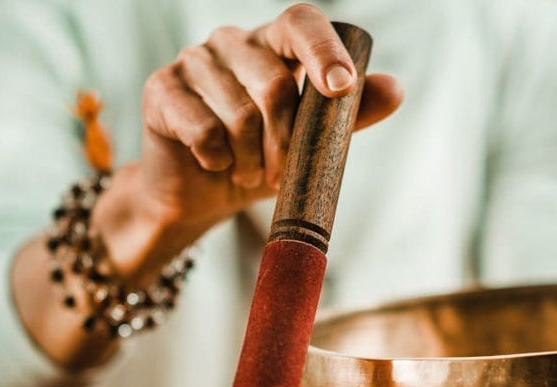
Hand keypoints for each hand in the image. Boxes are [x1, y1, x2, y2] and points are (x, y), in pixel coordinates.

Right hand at [96, 3, 402, 281]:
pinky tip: (215, 164)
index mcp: (274, 45)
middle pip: (275, 85)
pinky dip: (217, 159)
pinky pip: (202, 130)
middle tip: (279, 171)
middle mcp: (233, 42)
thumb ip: (348, 116)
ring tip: (248, 171)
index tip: (341, 88)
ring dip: (251, 158)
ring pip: (239, 114)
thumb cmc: (260, 158)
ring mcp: (194, 60)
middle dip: (285, 142)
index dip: (324, 51)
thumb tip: (395, 89)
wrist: (200, 194)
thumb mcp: (310, 143)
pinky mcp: (161, 89)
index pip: (302, 23)